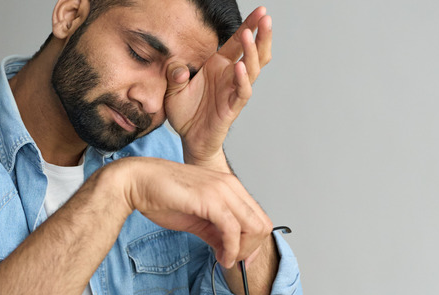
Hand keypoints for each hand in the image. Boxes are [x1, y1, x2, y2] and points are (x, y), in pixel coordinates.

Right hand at [114, 157, 272, 267]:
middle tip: (232, 261)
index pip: (258, 218)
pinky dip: (231, 250)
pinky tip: (221, 257)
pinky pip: (232, 230)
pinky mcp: (211, 199)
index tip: (241, 259)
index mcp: (229, 187)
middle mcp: (230, 185)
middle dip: (251, 250)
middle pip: (262, 224)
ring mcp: (222, 190)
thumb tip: (228, 250)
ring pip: (253, 227)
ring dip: (242, 251)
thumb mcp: (196, 219)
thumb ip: (215, 232)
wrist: (137, 182)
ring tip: (225, 260)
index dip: (254, 244)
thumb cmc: (161, 196)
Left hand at [164, 6, 272, 168]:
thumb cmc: (185, 113)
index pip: (237, 42)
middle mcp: (229, 75)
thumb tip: (177, 68)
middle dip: (261, 34)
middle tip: (266, 17)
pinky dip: (242, 79)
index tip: (260, 11)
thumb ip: (174, 76)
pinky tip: (238, 67)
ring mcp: (233, 90)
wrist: (189, 139)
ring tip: (250, 35)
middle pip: (253, 52)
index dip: (249, 26)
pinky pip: (242, 91)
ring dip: (251, 52)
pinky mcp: (232, 107)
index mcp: (218, 65)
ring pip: (251, 68)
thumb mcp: (172, 90)